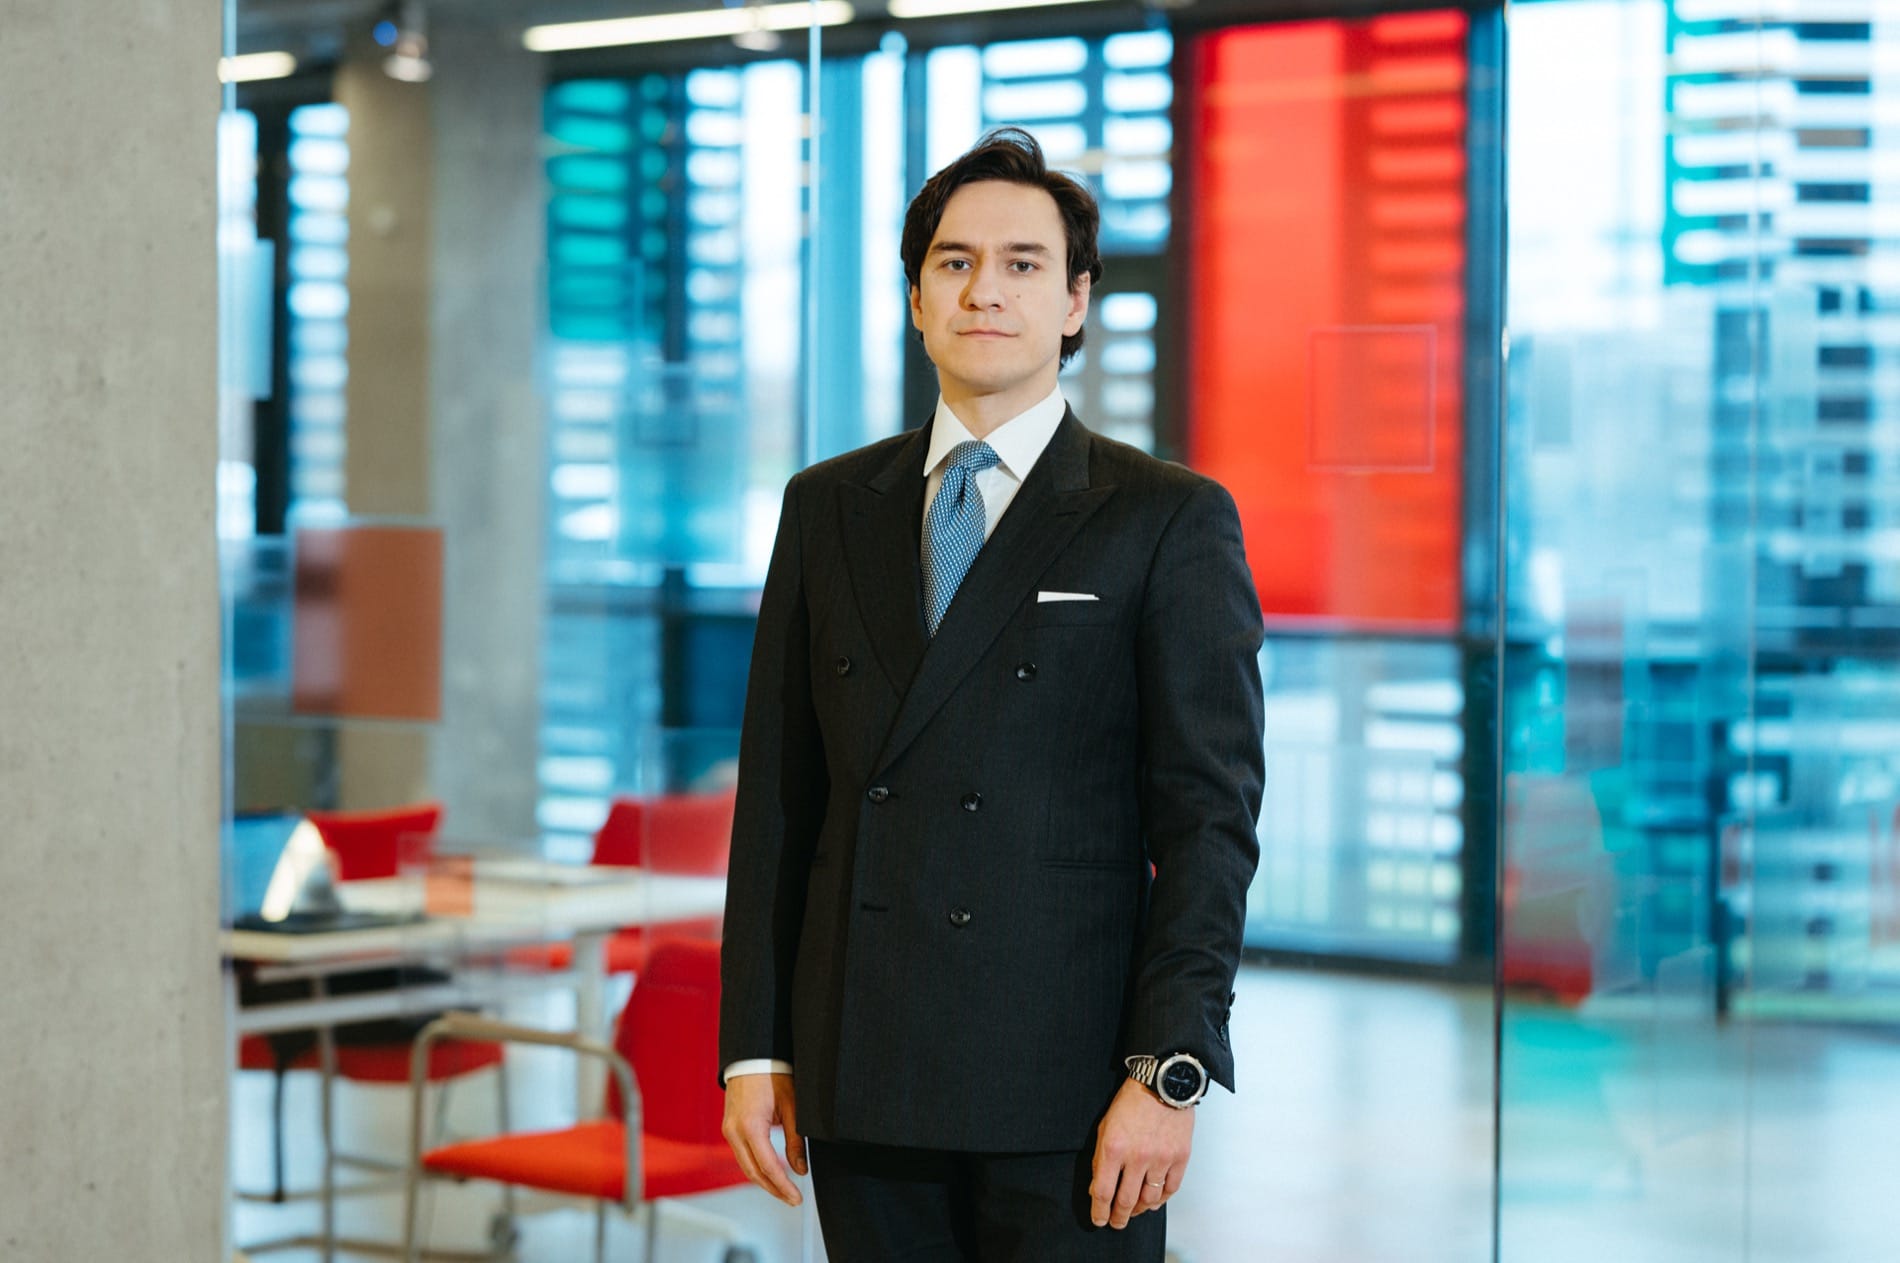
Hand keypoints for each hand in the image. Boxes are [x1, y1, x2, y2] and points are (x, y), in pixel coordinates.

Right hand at [721, 1072, 805, 1206]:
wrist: (752, 1056)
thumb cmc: (774, 1075)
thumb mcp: (792, 1107)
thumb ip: (796, 1141)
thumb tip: (801, 1170)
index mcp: (750, 1126)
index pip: (767, 1166)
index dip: (782, 1186)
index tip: (796, 1198)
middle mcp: (734, 1132)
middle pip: (753, 1172)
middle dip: (774, 1189)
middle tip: (793, 1200)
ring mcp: (729, 1130)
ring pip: (746, 1166)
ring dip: (764, 1180)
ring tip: (785, 1191)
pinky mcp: (730, 1128)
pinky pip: (742, 1155)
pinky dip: (757, 1167)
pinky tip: (771, 1172)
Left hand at [1089, 1077, 1193, 1228]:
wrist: (1162, 1083)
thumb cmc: (1131, 1102)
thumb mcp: (1105, 1126)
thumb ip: (1100, 1159)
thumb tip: (1098, 1188)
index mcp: (1113, 1148)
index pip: (1103, 1192)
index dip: (1099, 1212)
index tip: (1099, 1220)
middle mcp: (1137, 1157)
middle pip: (1126, 1201)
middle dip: (1119, 1217)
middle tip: (1116, 1223)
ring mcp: (1161, 1159)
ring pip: (1149, 1200)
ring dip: (1139, 1211)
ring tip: (1133, 1213)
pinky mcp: (1180, 1157)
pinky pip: (1171, 1189)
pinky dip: (1161, 1200)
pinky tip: (1154, 1202)